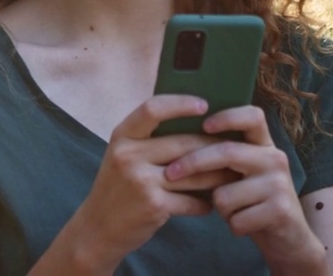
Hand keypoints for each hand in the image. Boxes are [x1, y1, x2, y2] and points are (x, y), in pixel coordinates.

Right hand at [56, 95, 234, 271]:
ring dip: (218, 176)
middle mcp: (129, 154)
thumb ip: (149, 140)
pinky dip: (205, 204)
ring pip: (195, 173)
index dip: (180, 104)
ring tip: (231, 176)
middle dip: (214, 147)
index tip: (204, 105)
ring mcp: (141, 180)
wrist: (97, 228)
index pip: (153, 109)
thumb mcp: (123, 156)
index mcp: (122, 136)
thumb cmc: (117, 188)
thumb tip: (195, 123)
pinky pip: (193, 200)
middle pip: (183, 143)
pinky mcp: (154, 205)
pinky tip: (208, 204)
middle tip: (234, 148)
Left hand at [163, 106, 326, 272]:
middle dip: (193, 163)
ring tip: (233, 211)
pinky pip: (236, 218)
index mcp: (264, 145)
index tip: (203, 125)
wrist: (289, 239)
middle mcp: (275, 159)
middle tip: (170, 173)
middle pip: (226, 152)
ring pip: (225, 193)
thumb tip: (175, 139)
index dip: (227, 117)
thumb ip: (222, 156)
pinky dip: (232, 225)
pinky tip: (244, 225)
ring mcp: (280, 184)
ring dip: (220, 208)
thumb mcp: (241, 173)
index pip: (252, 116)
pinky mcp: (280, 210)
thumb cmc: (252, 201)